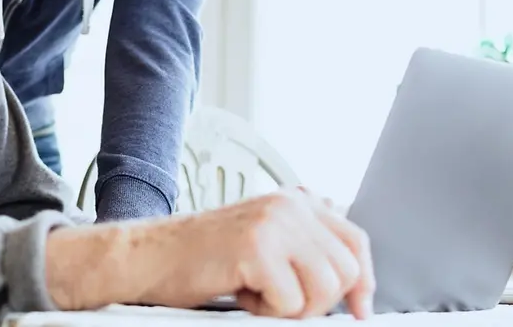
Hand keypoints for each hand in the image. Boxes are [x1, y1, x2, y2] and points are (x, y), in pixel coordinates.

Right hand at [48, 189, 374, 318]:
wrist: (149, 256)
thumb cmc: (201, 257)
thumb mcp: (263, 241)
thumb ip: (304, 247)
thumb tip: (352, 285)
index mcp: (295, 201)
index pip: (355, 240)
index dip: (363, 280)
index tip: (361, 308)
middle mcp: (289, 205)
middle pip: (345, 270)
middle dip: (319, 301)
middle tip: (280, 301)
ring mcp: (275, 223)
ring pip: (324, 289)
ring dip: (292, 307)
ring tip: (258, 294)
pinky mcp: (257, 247)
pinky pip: (291, 303)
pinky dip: (266, 312)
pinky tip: (240, 293)